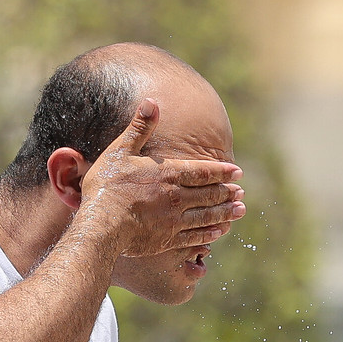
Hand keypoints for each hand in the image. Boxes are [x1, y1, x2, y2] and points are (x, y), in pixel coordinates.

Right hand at [80, 99, 243, 257]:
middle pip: (211, 194)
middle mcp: (178, 197)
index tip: (238, 172)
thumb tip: (151, 100)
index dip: (222, 171)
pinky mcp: (168, 241)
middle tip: (241, 192)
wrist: (101, 226)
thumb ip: (139, 128)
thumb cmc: (106, 187)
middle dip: (228, 192)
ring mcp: (175, 221)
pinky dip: (210, 234)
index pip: (204, 171)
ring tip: (239, 211)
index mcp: (169, 174)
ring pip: (208, 216)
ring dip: (226, 213)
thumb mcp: (120, 151)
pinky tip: (218, 233)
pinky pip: (196, 238)